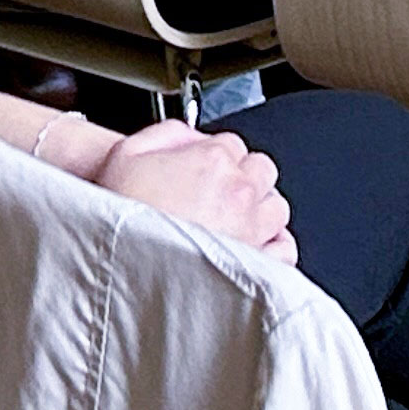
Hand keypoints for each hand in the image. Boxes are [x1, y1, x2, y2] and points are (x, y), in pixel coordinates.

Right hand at [97, 119, 296, 265]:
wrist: (129, 275)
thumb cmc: (124, 223)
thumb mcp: (124, 157)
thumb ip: (162, 134)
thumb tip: (186, 134)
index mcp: (212, 160)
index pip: (232, 142)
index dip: (214, 155)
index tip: (203, 169)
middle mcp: (240, 191)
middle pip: (261, 168)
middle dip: (243, 176)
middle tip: (218, 192)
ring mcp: (254, 228)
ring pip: (276, 205)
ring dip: (259, 208)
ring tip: (234, 220)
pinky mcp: (261, 265)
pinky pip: (284, 247)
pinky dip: (273, 244)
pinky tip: (254, 246)